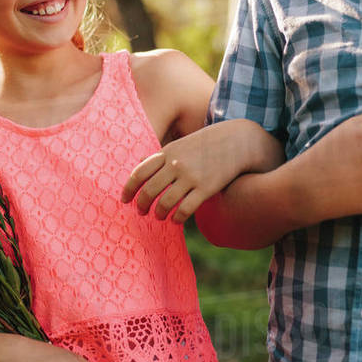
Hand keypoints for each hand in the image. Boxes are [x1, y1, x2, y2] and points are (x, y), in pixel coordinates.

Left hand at [122, 119, 281, 222]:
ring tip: (160, 216)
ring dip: (159, 213)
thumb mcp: (181, 144)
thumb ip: (161, 156)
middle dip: (142, 205)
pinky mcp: (206, 188)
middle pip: (150, 191)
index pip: (139, 173)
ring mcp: (191, 177)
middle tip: (141, 211)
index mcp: (168, 152)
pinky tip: (176, 220)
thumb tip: (138, 165)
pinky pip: (185, 209)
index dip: (129, 189)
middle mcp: (176, 165)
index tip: (125, 200)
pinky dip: (177, 218)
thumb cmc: (205, 145)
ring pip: (166, 203)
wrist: (236, 141)